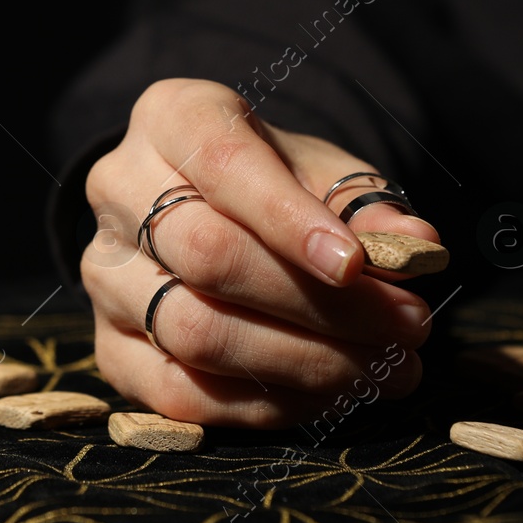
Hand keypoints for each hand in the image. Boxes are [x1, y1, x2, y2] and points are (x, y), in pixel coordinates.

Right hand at [81, 79, 434, 426]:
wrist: (204, 207)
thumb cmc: (275, 182)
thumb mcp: (324, 172)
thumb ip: (367, 207)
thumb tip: (418, 246)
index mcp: (172, 117)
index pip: (226, 166)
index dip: (290, 220)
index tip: (355, 265)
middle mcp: (118, 189)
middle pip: (209, 256)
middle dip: (319, 304)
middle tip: (407, 328)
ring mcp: (104, 272)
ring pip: (194, 331)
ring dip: (303, 363)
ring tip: (385, 371)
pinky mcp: (107, 344)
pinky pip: (178, 394)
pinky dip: (263, 405)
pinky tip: (329, 397)